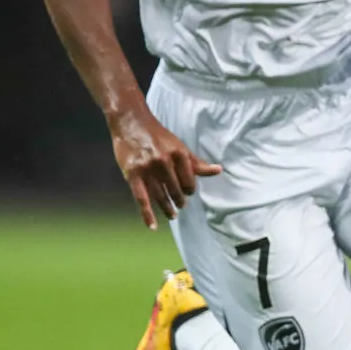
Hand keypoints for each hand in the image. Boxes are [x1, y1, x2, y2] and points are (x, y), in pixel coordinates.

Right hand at [110, 106, 220, 229]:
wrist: (131, 123)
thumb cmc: (158, 136)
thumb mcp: (180, 147)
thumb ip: (196, 162)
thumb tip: (219, 170)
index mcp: (179, 154)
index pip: (189, 182)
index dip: (189, 189)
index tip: (187, 191)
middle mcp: (165, 162)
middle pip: (176, 191)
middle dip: (179, 200)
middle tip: (180, 205)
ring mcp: (148, 169)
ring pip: (161, 196)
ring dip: (168, 209)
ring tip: (172, 215)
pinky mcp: (132, 175)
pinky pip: (141, 199)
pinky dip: (147, 215)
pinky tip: (152, 226)